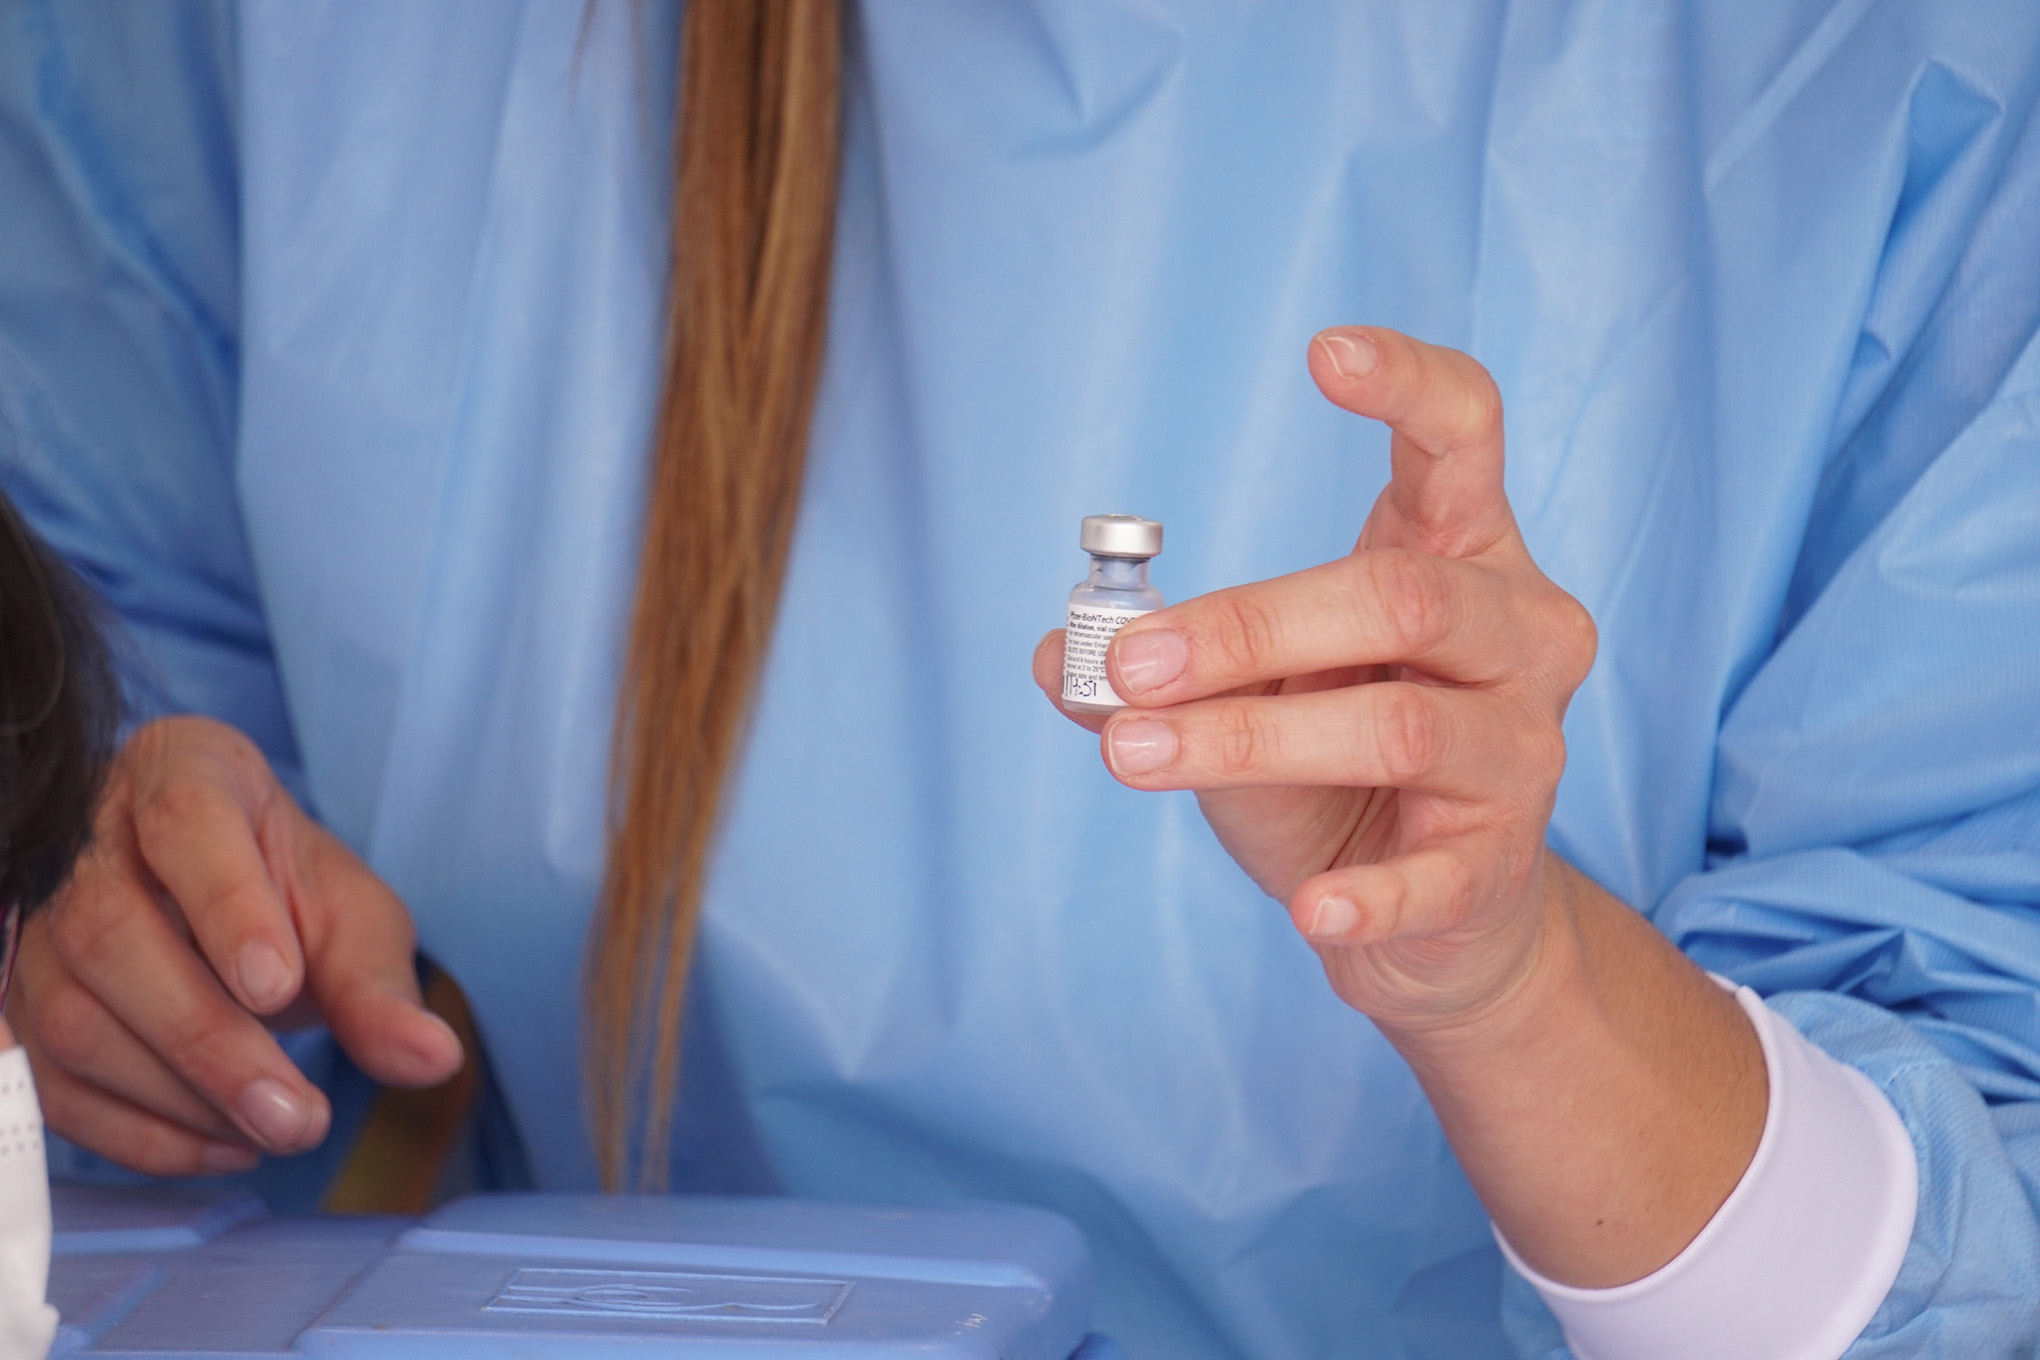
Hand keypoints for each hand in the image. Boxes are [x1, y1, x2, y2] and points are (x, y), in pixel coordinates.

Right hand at [3, 716, 461, 1174]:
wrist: (211, 896)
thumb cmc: (279, 888)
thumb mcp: (346, 913)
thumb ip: (378, 983)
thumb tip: (432, 1059)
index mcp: (182, 774)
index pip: (187, 823)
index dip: (227, 907)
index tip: (278, 987)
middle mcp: (86, 842)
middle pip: (116, 938)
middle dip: (210, 1042)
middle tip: (296, 1116)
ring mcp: (34, 928)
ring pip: (73, 1020)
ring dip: (181, 1098)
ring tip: (277, 1127)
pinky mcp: (14, 1009)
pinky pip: (52, 1084)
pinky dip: (139, 1133)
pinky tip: (223, 1143)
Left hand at [1035, 327, 1596, 1034]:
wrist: (1438, 919)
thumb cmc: (1339, 774)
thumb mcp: (1245, 698)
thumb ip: (1162, 666)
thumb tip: (1066, 653)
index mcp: (1461, 556)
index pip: (1464, 437)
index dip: (1408, 384)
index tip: (1324, 350)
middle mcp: (1518, 633)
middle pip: (1399, 594)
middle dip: (1248, 625)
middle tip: (1131, 665)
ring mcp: (1524, 748)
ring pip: (1397, 721)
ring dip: (1250, 740)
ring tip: (1133, 756)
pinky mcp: (1504, 861)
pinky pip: (1436, 873)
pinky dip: (1368, 890)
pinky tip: (1312, 906)